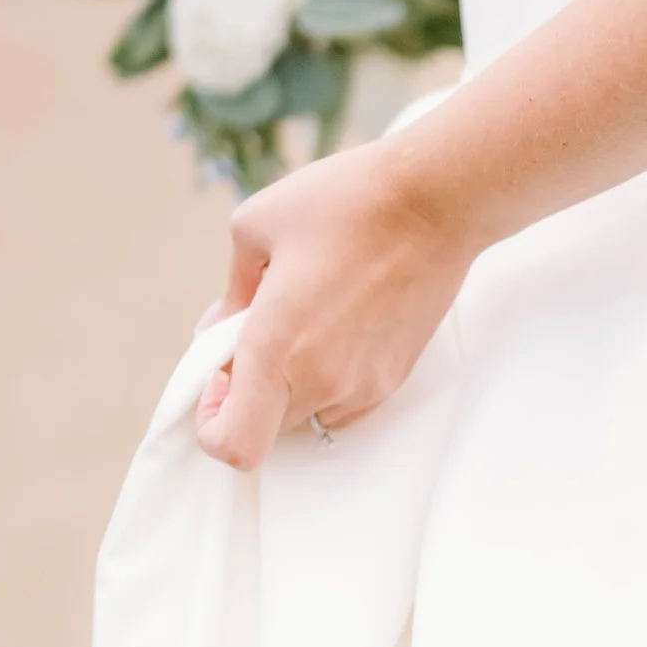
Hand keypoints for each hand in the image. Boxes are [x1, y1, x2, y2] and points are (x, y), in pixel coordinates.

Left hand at [196, 137, 475, 471]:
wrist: (433, 201)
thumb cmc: (345, 203)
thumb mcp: (255, 226)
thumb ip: (229, 292)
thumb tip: (217, 329)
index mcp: (276, 348)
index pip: (234, 444)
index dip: (213, 423)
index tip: (219, 379)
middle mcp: (321, 382)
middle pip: (266, 429)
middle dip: (248, 392)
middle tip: (257, 332)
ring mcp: (362, 387)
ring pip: (307, 417)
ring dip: (290, 386)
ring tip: (303, 321)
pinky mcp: (392, 379)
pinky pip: (344, 404)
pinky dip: (326, 380)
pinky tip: (335, 325)